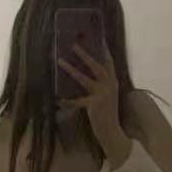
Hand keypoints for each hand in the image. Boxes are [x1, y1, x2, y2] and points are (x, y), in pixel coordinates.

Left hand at [57, 45, 129, 161]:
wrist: (112, 132)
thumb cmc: (107, 114)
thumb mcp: (107, 97)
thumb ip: (101, 86)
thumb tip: (85, 74)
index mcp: (113, 83)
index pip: (110, 63)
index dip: (104, 51)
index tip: (99, 38)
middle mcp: (110, 86)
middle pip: (98, 66)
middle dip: (86, 55)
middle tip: (74, 45)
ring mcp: (103, 95)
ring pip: (85, 79)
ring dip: (71, 69)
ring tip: (59, 60)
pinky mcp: (94, 105)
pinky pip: (76, 100)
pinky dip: (66, 100)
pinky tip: (57, 99)